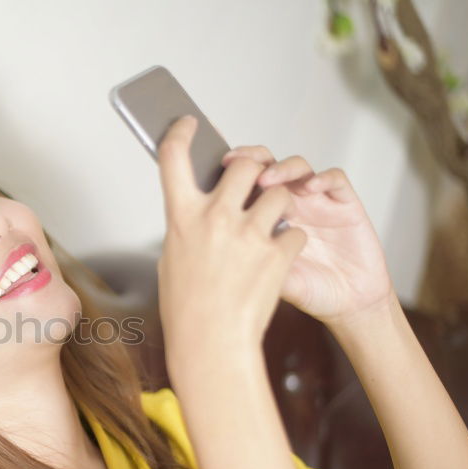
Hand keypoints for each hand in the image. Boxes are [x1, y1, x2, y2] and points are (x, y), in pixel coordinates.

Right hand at [155, 115, 307, 368]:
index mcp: (182, 218)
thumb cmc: (187, 308)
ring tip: (271, 226)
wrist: (211, 344)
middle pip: (244, 164)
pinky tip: (278, 260)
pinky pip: (294, 233)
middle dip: (254, 167)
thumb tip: (200, 208)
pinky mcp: (278, 253)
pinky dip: (290, 243)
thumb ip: (189, 227)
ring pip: (279, 194)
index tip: (188, 124)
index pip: (174, 156)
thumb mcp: (173, 259)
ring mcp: (250, 234)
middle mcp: (216, 218)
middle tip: (255, 179)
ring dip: (279, 205)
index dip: (180, 133)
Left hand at [220, 144, 394, 326]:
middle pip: (267, 165)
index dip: (229, 174)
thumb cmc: (308, 292)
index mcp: (264, 218)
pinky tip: (311, 187)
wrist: (347, 304)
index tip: (212, 172)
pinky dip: (323, 178)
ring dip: (282, 168)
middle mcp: (289, 204)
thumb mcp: (269, 281)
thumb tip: (213, 253)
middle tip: (236, 163)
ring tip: (267, 179)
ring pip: (298, 167)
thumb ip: (248, 261)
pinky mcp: (344, 204)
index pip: (244, 184)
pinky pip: (335, 179)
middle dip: (251, 159)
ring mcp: (316, 201)